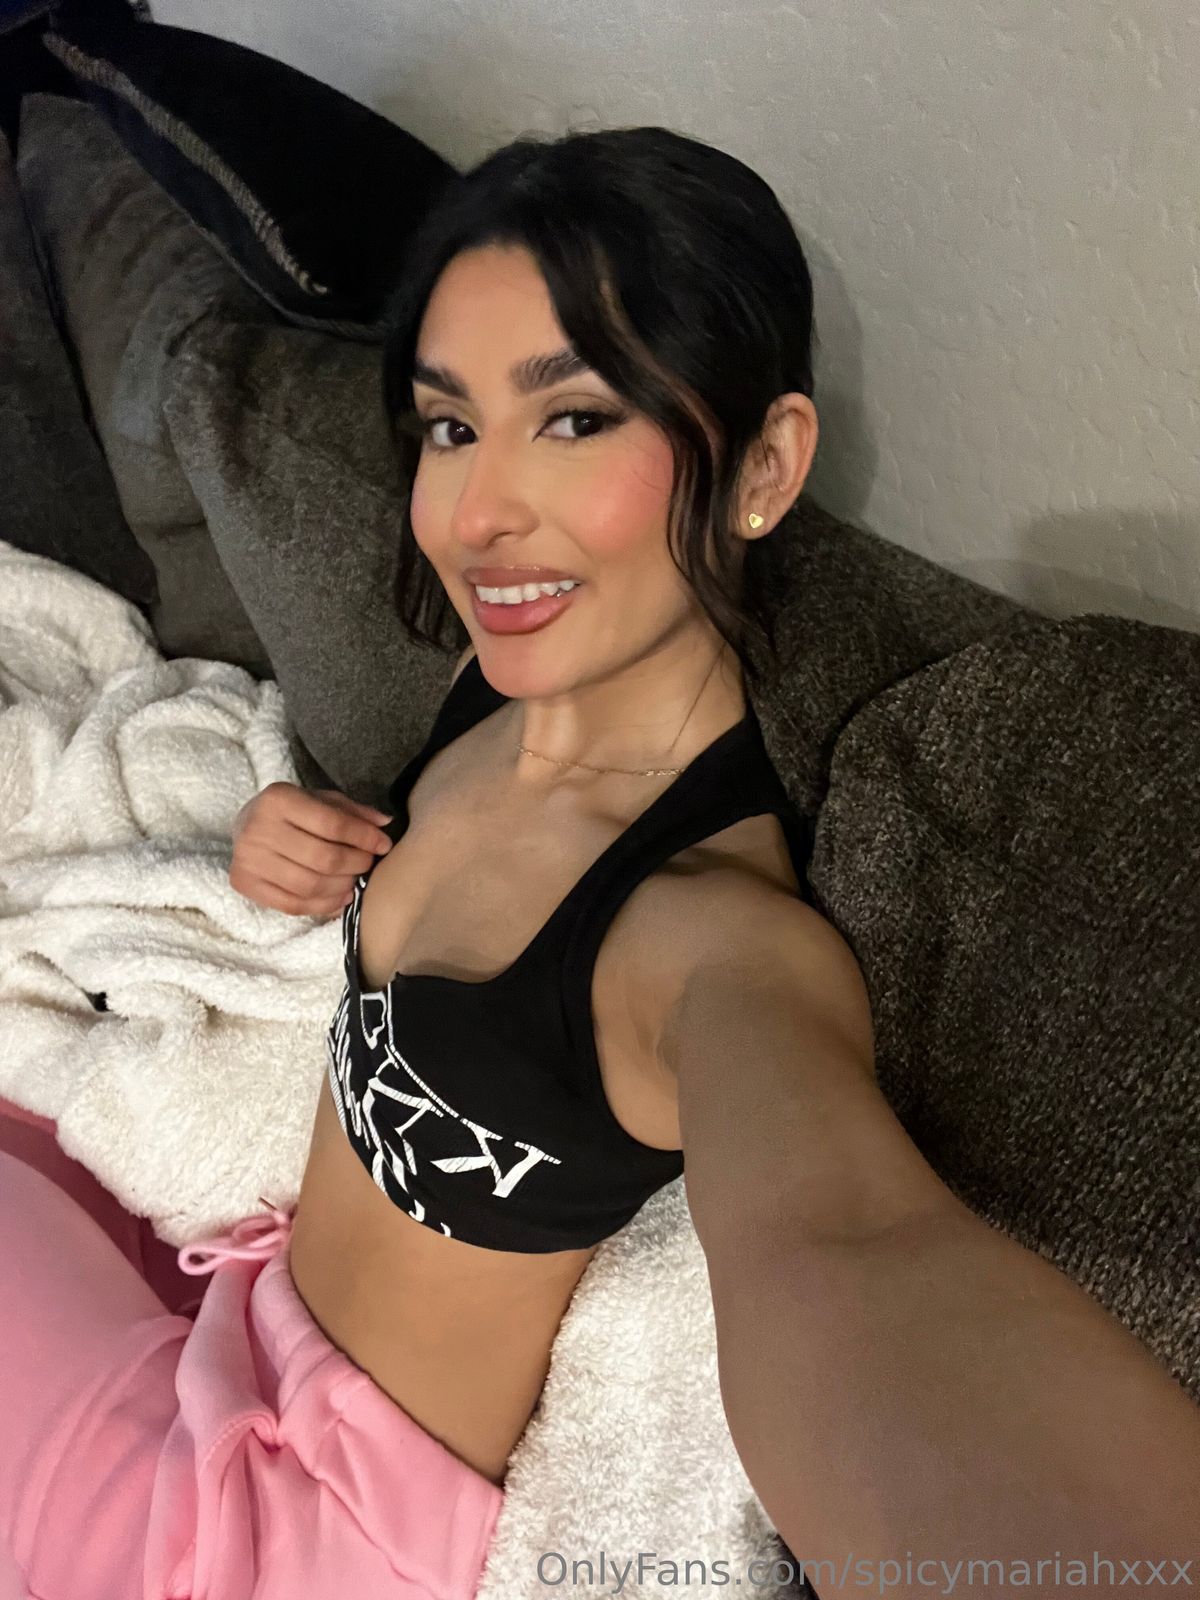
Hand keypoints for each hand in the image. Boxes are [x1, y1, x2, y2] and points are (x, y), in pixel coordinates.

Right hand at [229, 782, 393, 920]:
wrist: (245, 824)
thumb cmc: (291, 811)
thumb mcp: (320, 800)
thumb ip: (352, 811)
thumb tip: (385, 823)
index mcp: (279, 799)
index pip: (332, 824)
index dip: (364, 837)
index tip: (383, 845)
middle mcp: (258, 828)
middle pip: (323, 858)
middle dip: (355, 863)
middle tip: (368, 864)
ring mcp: (248, 859)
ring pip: (309, 885)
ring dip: (342, 887)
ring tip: (354, 881)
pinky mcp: (243, 883)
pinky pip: (292, 905)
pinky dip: (323, 906)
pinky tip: (340, 898)